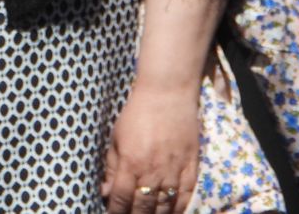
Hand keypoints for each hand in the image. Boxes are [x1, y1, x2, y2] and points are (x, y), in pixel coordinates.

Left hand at [101, 78, 198, 213]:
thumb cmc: (136, 115)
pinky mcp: (191, 169)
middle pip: (143, 207)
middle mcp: (153, 171)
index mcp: (131, 163)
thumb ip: (112, 167)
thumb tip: (106, 192)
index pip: (121, 198)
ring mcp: (174, 172)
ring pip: (165, 206)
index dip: (116, 211)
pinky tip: (171, 213)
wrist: (167, 96)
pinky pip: (186, 198)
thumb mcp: (116, 138)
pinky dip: (178, 210)